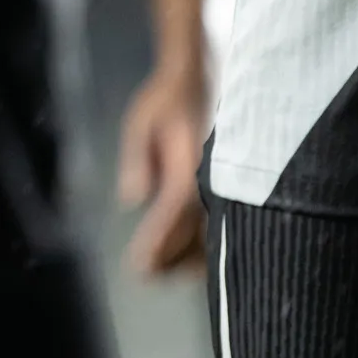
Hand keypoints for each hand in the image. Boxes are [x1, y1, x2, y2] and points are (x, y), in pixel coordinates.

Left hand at [118, 66, 207, 277]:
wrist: (194, 81)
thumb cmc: (164, 102)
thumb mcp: (141, 123)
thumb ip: (138, 159)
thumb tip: (132, 198)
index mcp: (189, 166)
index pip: (174, 211)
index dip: (159, 241)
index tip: (141, 264)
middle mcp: (211, 181)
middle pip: (198, 232)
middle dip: (173, 258)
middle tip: (148, 275)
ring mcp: (221, 185)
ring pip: (213, 234)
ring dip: (190, 257)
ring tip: (163, 272)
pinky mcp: (224, 186)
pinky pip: (220, 223)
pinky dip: (205, 245)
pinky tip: (190, 258)